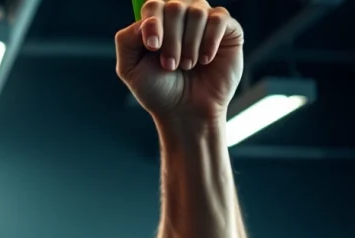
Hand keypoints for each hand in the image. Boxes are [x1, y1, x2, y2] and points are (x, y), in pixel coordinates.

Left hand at [115, 0, 243, 123]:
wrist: (186, 111)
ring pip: (197, 12)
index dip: (154, 23)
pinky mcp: (228, 29)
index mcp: (157, 22)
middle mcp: (181, 16)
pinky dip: (209, 41)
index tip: (153, 48)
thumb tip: (145, 20)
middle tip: (171, 65)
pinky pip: (219, 19)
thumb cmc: (158, 90)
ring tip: (187, 66)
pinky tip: (205, 60)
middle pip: (175, 7)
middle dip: (171, 40)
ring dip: (189, 44)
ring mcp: (205, 21)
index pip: (153, 5)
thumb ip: (126, 40)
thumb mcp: (130, 68)